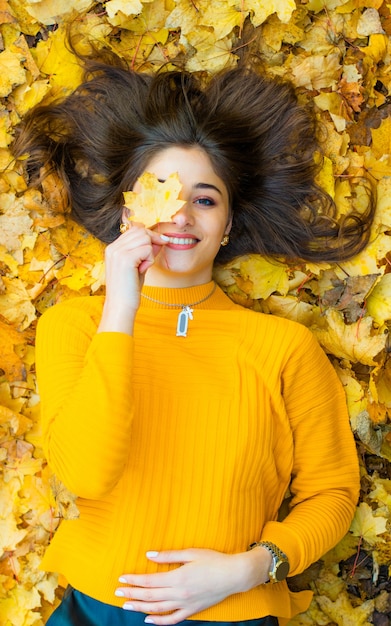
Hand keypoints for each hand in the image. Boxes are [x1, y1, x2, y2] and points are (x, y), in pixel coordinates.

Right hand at [98, 223, 165, 334]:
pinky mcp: (125, 259)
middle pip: (141, 230)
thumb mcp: (139, 266)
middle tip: (150, 260)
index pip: (134, 229)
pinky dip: (150, 260)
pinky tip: (143, 270)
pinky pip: (147, 249)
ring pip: (145, 238)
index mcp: (112, 248)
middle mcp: (113, 247)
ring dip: (150, 253)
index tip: (160, 243)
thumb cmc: (129, 289)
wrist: (121, 306)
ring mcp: (118, 252)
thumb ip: (146, 252)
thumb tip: (160, 239)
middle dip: (152, 242)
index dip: (149, 235)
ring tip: (143, 267)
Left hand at [115, 548, 270, 623]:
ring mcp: (185, 604)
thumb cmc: (213, 560)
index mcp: (178, 577)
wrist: (234, 575)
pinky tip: (148, 620)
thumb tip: (149, 555)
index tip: (121, 578)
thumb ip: (168, 556)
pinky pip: (173, 619)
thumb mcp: (191, 553)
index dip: (134, 580)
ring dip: (140, 607)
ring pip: (158, 609)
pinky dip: (159, 622)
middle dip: (132, 594)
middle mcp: (179, 593)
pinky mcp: (192, 611)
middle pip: (150, 596)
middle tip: (117, 592)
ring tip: (126, 605)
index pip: (149, 581)